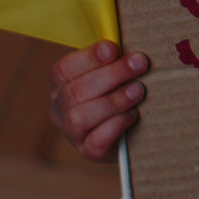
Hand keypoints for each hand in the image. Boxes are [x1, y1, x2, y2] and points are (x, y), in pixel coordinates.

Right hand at [48, 40, 149, 162]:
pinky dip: (115, 125)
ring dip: (113, 101)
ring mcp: (71, 133)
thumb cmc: (118, 89)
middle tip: (139, 64)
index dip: (88, 58)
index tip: (113, 48)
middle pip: (75, 91)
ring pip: (79, 117)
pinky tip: (133, 115)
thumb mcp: (111, 70)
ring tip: (138, 90)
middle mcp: (59, 109)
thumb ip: (113, 58)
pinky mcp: (88, 152)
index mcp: (58, 84)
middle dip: (111, 75)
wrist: (129, 128)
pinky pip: (95, 142)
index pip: (63, 69)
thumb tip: (130, 46)